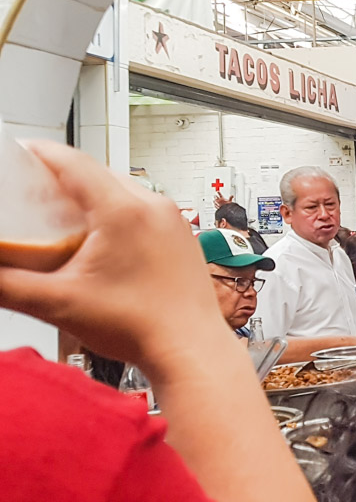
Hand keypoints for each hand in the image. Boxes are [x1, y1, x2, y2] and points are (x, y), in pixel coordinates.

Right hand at [0, 141, 232, 373]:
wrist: (191, 349)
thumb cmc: (141, 327)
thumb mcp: (58, 303)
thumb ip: (8, 285)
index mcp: (124, 211)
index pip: (73, 163)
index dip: (40, 154)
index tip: (21, 152)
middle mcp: (154, 208)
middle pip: (98, 174)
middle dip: (62, 179)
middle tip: (32, 193)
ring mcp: (173, 221)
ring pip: (123, 191)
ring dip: (90, 197)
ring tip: (62, 217)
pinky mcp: (181, 238)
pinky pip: (144, 210)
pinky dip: (116, 213)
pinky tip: (100, 240)